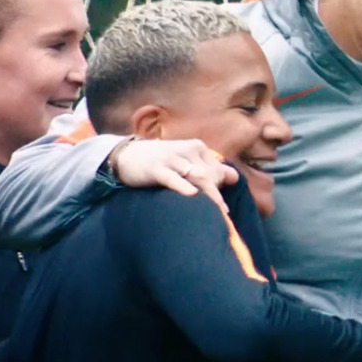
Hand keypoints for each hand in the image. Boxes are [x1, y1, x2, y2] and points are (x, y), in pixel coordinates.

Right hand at [109, 138, 237, 212]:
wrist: (127, 155)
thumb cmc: (161, 161)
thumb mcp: (186, 161)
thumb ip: (211, 168)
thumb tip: (234, 177)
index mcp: (197, 147)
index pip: (217, 170)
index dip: (220, 188)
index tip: (221, 207)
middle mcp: (187, 150)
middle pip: (210, 175)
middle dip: (216, 194)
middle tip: (221, 214)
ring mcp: (172, 158)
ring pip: (197, 176)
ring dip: (209, 194)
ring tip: (218, 212)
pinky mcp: (156, 168)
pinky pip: (173, 178)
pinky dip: (183, 186)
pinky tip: (192, 195)